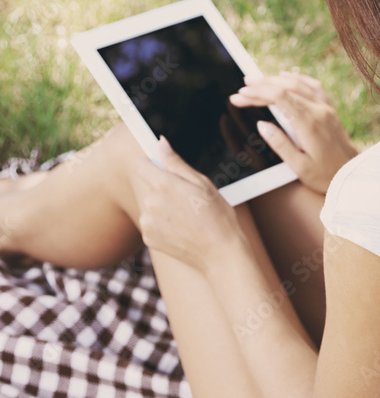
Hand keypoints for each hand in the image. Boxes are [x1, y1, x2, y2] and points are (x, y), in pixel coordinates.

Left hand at [129, 137, 242, 272]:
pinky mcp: (149, 238)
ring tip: (187, 217)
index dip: (151, 164)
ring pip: (151, 205)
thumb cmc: (218, 217)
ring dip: (163, 207)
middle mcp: (150, 203)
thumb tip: (161, 143)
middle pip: (149, 186)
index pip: (140, 164)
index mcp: (164, 185)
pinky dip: (163, 224)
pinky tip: (181, 229)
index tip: (163, 169)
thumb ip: (177, 163)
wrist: (220, 254)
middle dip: (164, 189)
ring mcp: (148, 222)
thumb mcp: (203, 184)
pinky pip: (151, 223)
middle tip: (189, 200)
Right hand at [228, 71, 358, 194]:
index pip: (278, 98)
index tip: (239, 95)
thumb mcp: (299, 166)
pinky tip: (286, 76)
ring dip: (276, 79)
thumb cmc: (325, 176)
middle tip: (242, 88)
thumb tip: (262, 124)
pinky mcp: (330, 111)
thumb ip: (280, 144)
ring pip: (299, 84)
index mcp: (309, 124)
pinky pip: (314, 87)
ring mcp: (326, 108)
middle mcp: (319, 111)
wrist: (353, 176)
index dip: (257, 93)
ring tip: (256, 80)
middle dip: (261, 86)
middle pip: (285, 88)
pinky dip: (298, 79)